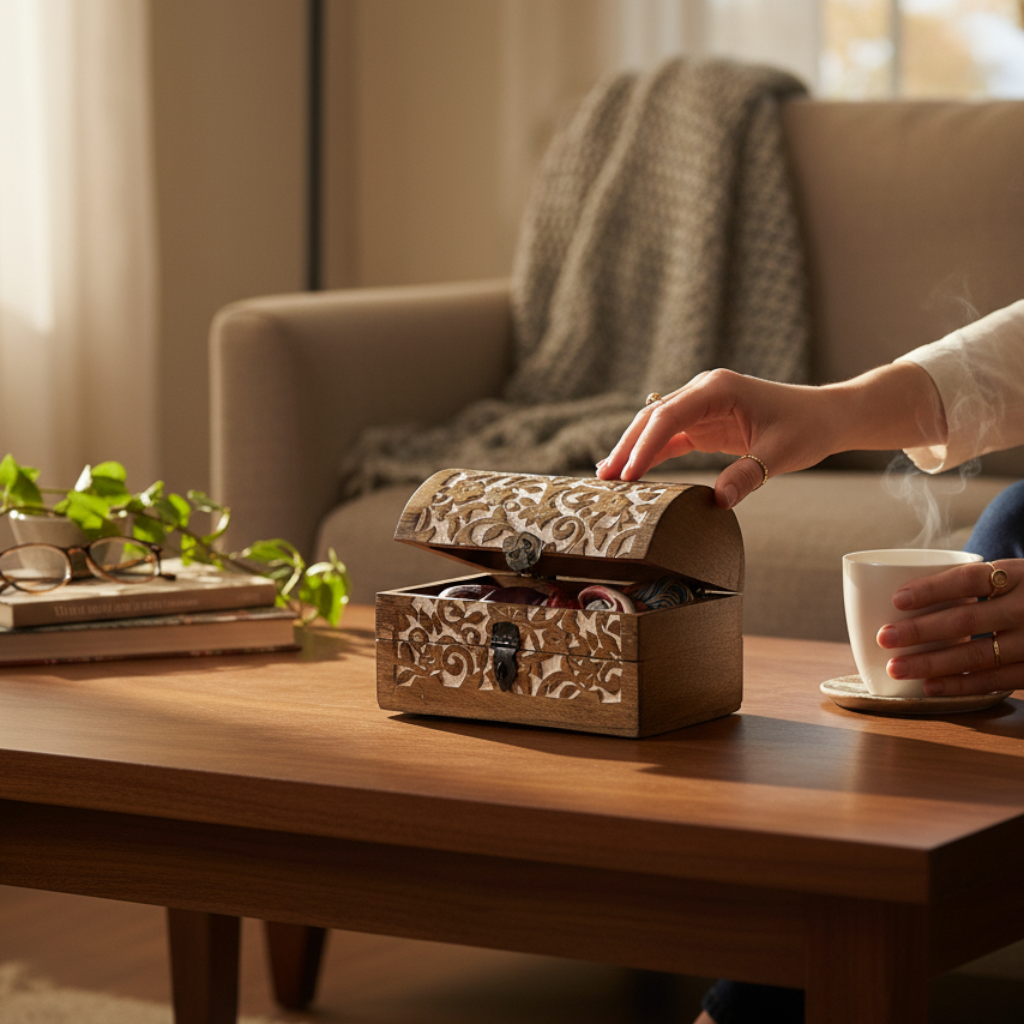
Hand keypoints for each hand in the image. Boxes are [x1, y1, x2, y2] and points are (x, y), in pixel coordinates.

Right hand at [596, 362, 946, 509]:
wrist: (827, 416)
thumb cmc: (807, 427)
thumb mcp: (779, 453)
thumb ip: (747, 475)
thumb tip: (718, 502)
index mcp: (718, 388)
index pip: (669, 415)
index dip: (644, 445)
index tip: (628, 473)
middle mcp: (704, 391)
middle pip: (653, 418)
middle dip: (627, 447)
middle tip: (604, 478)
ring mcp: (701, 406)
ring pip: (656, 427)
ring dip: (633, 451)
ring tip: (607, 478)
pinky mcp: (704, 423)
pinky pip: (670, 438)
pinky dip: (650, 454)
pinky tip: (631, 472)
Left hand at [877, 559, 1022, 695]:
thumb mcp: (1015, 578)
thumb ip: (977, 583)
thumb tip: (904, 594)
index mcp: (1021, 575)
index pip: (970, 579)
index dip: (932, 589)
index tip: (896, 599)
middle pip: (967, 619)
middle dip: (920, 631)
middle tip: (884, 637)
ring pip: (978, 654)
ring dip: (932, 663)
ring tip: (896, 668)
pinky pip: (996, 681)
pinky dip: (961, 685)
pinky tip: (930, 688)